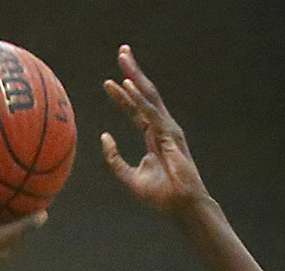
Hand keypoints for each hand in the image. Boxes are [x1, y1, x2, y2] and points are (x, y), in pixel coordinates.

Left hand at [100, 45, 209, 213]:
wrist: (180, 206)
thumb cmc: (161, 195)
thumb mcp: (129, 176)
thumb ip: (115, 158)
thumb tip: (104, 136)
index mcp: (153, 135)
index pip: (135, 109)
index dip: (122, 94)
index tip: (108, 81)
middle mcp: (161, 127)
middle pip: (144, 94)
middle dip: (133, 72)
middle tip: (122, 51)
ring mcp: (168, 129)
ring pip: (149, 97)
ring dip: (135, 76)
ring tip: (123, 58)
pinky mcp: (170, 135)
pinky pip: (151, 113)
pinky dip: (138, 99)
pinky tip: (127, 85)